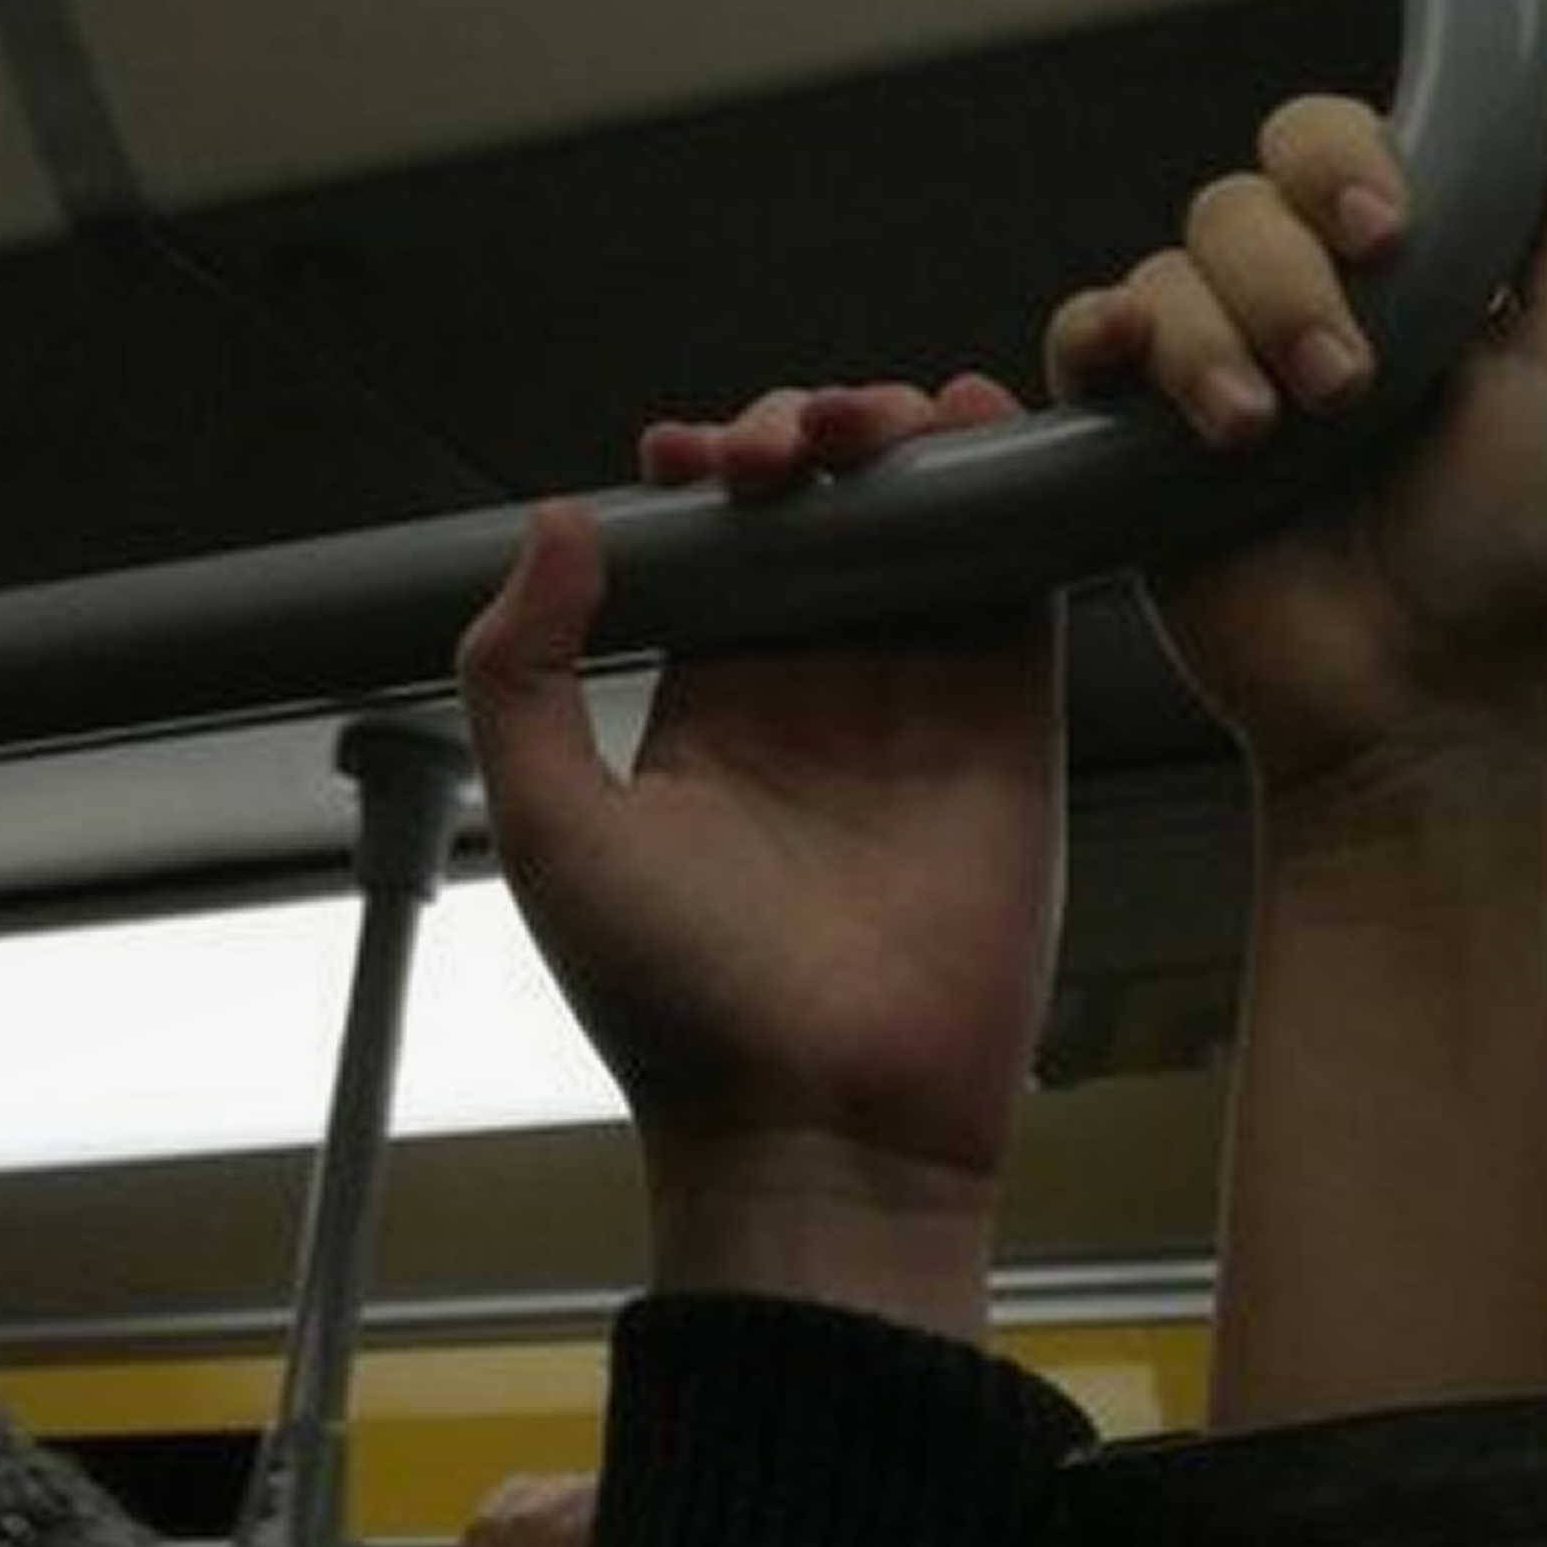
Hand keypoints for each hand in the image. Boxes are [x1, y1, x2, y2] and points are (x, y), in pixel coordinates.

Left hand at [458, 376, 1061, 1326]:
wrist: (822, 1123)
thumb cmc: (676, 1005)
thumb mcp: (553, 827)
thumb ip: (524, 674)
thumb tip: (550, 522)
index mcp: (714, 699)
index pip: (720, 541)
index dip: (712, 472)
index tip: (691, 460)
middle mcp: (822, 684)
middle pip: (829, 506)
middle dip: (806, 434)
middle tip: (786, 450)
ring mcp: (923, 694)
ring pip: (924, 518)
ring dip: (903, 439)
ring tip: (874, 423)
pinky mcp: (1013, 718)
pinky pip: (1022, 578)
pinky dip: (1010, 492)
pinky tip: (980, 434)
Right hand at [1046, 50, 1546, 801]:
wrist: (1424, 699)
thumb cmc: (1522, 548)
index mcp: (1404, 268)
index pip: (1333, 141)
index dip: (1341, 161)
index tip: (1387, 231)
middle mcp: (1301, 301)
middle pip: (1239, 193)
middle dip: (1286, 272)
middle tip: (1348, 380)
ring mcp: (1215, 366)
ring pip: (1170, 264)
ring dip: (1219, 336)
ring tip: (1272, 434)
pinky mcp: (1137, 437)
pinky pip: (1086, 336)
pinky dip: (1107, 337)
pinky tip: (1151, 383)